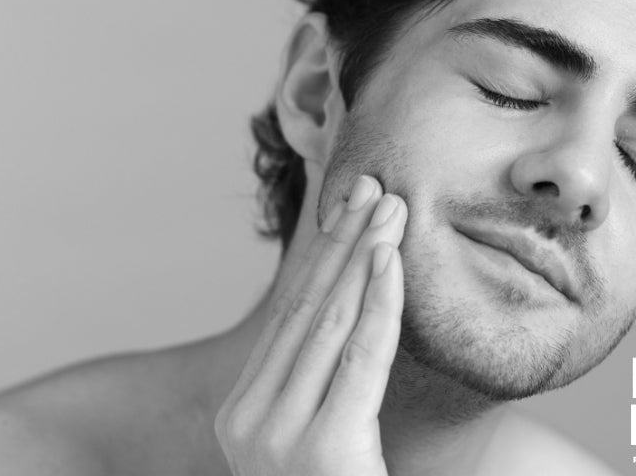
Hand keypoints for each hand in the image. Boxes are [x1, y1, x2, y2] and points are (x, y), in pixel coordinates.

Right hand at [215, 175, 406, 475]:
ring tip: (391, 208)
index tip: (346, 206)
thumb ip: (317, 386)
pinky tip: (392, 261)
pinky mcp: (322, 448)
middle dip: (344, 243)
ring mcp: (277, 436)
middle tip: (373, 187)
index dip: (322, 257)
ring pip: (332, 324)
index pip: (291, 315)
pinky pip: (360, 358)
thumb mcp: (316, 435)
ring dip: (365, 258)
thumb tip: (344, 321)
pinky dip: (380, 303)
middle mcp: (248, 419)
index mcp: (244, 413)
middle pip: (308, 310)